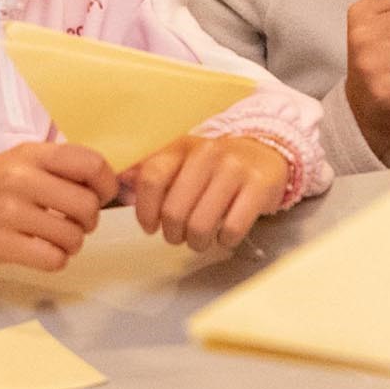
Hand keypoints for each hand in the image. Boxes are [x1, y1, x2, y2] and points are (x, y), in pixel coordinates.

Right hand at [0, 142, 118, 269]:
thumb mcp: (16, 162)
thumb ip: (56, 169)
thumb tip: (106, 187)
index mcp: (30, 153)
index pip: (91, 164)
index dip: (106, 186)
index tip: (99, 197)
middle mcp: (19, 178)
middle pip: (87, 205)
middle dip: (89, 221)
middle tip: (72, 224)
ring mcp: (7, 212)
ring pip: (72, 236)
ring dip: (72, 245)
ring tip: (55, 241)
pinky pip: (51, 258)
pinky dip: (54, 261)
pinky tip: (41, 254)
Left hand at [130, 134, 290, 251]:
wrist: (267, 153)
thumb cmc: (218, 166)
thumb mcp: (185, 161)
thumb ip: (155, 172)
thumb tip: (122, 182)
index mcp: (183, 146)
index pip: (152, 178)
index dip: (146, 211)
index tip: (150, 227)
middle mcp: (208, 153)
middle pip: (174, 209)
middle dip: (174, 234)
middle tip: (180, 237)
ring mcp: (235, 168)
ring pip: (201, 224)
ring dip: (197, 242)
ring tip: (201, 240)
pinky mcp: (260, 186)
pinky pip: (232, 228)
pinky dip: (225, 240)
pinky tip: (225, 235)